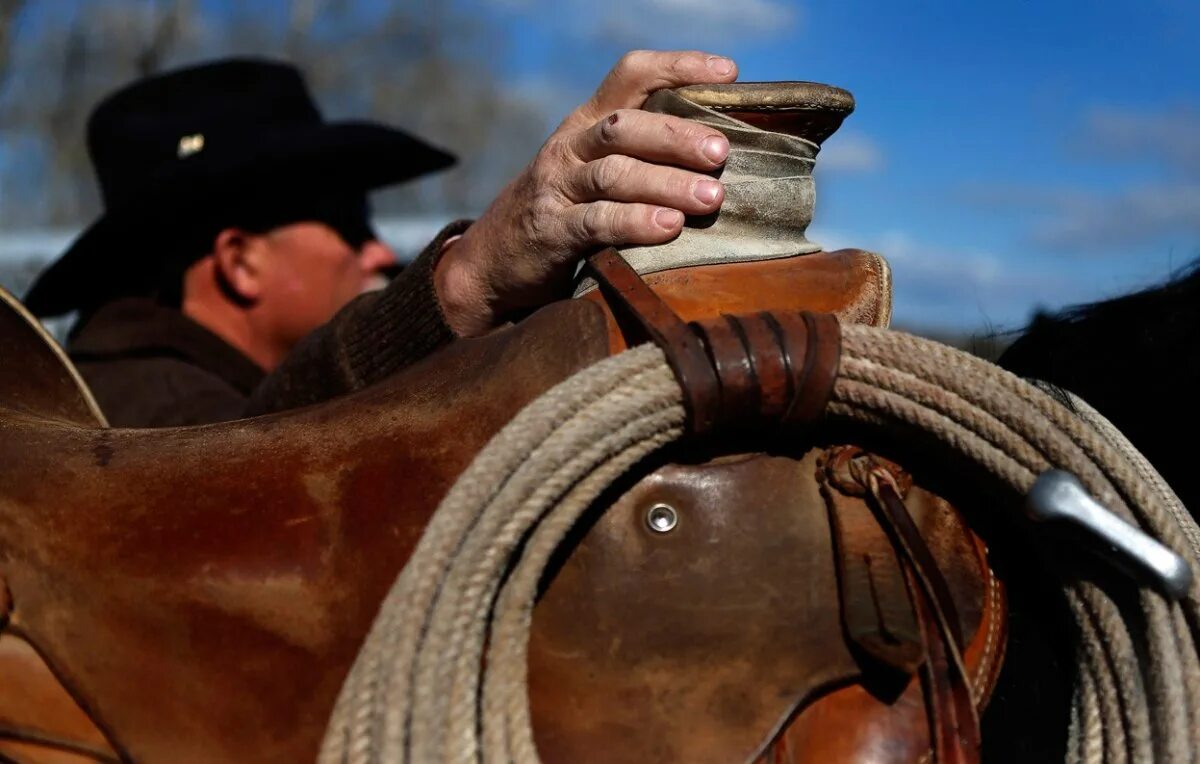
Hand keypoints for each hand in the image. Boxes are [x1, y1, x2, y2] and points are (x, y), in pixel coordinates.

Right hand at [435, 50, 736, 336]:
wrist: (492, 261)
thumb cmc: (566, 211)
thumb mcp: (594, 170)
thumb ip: (642, 155)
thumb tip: (723, 153)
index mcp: (588, 122)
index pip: (632, 75)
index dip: (678, 67)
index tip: (729, 73)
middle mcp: (571, 145)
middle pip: (626, 127)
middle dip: (677, 136)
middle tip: (722, 152)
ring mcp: (558, 187)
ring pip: (615, 173)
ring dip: (667, 182)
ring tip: (710, 196)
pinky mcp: (551, 230)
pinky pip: (596, 221)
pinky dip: (635, 222)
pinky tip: (669, 227)